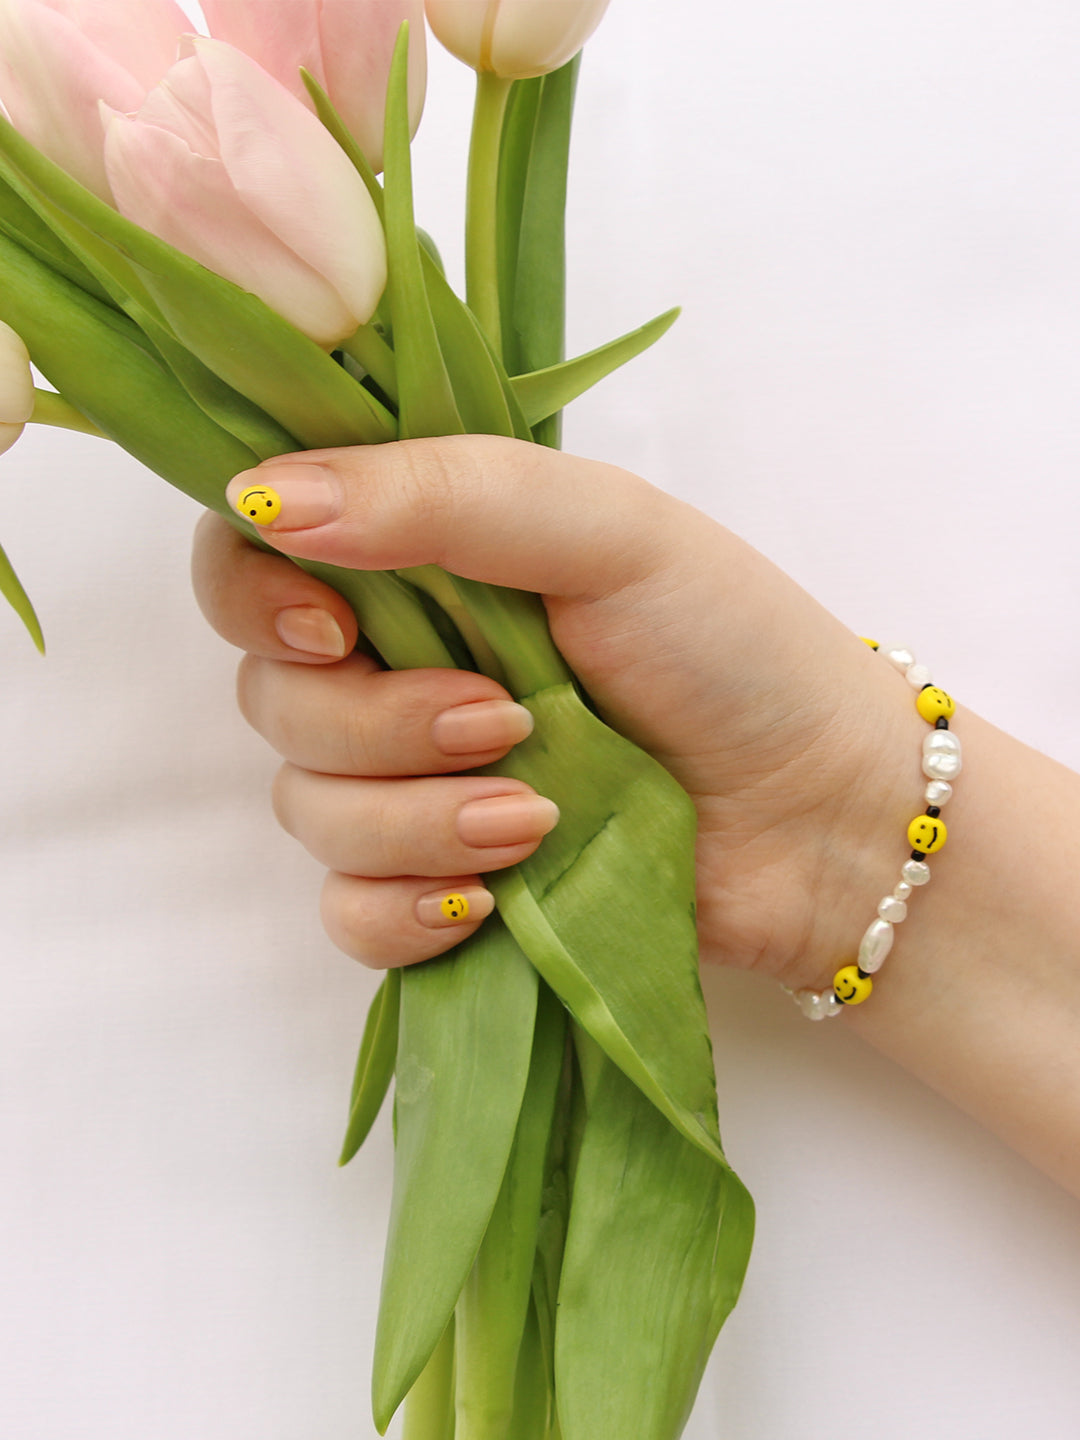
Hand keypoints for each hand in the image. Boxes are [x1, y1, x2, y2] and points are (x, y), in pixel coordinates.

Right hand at [194, 435, 920, 986]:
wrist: (822, 817)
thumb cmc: (732, 649)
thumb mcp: (606, 532)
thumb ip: (443, 496)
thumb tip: (263, 498)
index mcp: (426, 564)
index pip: (255, 562)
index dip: (254, 598)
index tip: (333, 631)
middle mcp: (401, 669)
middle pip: (276, 700)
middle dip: (378, 726)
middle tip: (505, 723)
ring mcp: (418, 787)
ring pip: (309, 812)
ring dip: (413, 820)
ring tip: (537, 820)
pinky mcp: (441, 888)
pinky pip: (347, 913)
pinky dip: (405, 913)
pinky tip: (492, 903)